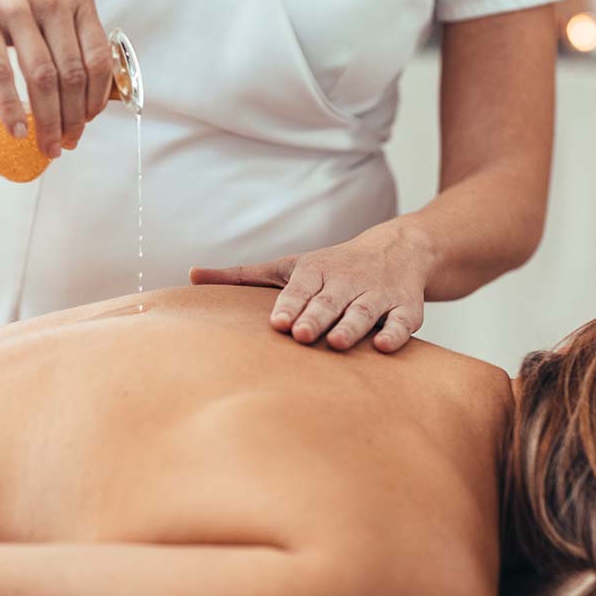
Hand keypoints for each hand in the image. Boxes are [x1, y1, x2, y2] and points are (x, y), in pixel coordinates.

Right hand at [0, 0, 112, 156]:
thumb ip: (74, 33)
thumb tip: (89, 96)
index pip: (98, 60)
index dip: (96, 100)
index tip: (88, 123)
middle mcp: (52, 1)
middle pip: (71, 76)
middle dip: (72, 120)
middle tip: (66, 143)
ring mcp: (16, 9)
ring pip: (42, 78)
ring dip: (48, 121)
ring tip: (47, 145)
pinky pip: (1, 73)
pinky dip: (11, 108)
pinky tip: (16, 130)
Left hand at [190, 221, 430, 352]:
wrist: (399, 249)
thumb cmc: (330, 267)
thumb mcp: (287, 267)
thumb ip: (240, 277)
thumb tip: (190, 276)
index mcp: (316, 271)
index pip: (300, 288)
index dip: (290, 304)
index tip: (278, 323)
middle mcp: (346, 281)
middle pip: (330, 300)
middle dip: (317, 315)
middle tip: (302, 335)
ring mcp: (378, 294)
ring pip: (364, 310)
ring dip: (352, 325)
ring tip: (338, 344)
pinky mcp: (406, 309)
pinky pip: (402, 322)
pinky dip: (395, 333)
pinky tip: (383, 346)